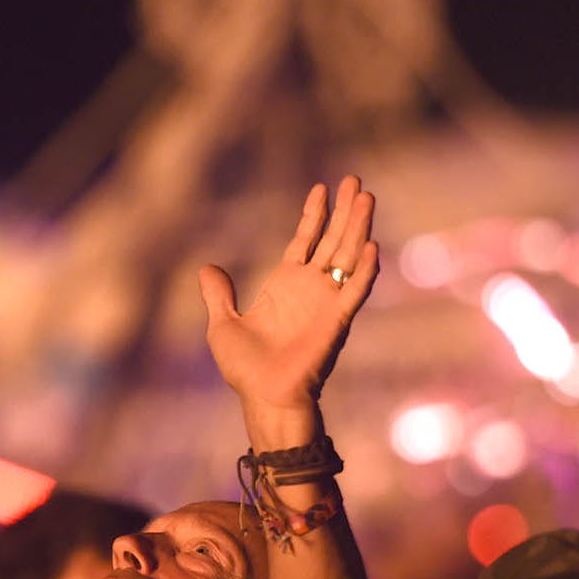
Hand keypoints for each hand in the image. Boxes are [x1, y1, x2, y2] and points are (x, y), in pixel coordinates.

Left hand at [199, 176, 377, 417]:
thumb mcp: (223, 325)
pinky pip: (355, 291)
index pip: (305, 240)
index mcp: (284, 285)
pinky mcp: (336, 322)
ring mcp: (325, 303)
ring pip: (348, 256)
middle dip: (344, 211)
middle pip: (332, 240)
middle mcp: (310, 289)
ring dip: (358, 227)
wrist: (264, 397)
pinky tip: (372, 245)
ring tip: (367, 198)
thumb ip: (218, 295)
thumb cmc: (245, 369)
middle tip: (355, 181)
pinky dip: (365, 270)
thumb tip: (206, 268)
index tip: (322, 188)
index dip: (314, 215)